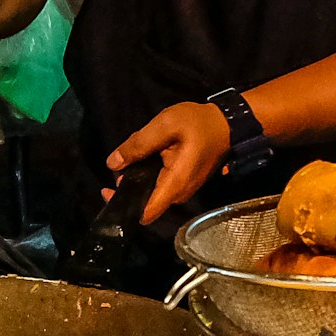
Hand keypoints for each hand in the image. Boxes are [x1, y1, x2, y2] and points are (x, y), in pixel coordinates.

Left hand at [107, 101, 229, 222]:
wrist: (228, 124)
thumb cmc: (199, 123)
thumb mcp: (165, 125)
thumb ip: (138, 144)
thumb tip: (113, 163)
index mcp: (174, 184)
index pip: (145, 212)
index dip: (124, 206)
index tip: (108, 191)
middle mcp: (179, 194)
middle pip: (146, 203)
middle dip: (127, 189)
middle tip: (118, 167)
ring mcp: (183, 190)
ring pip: (152, 194)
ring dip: (137, 181)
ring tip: (129, 160)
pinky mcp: (184, 183)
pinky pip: (160, 187)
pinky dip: (148, 177)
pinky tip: (144, 160)